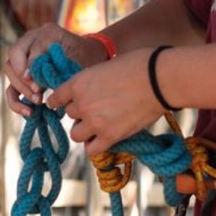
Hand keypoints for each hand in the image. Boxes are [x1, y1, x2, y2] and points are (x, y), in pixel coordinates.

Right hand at [4, 23, 110, 116]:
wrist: (90, 59)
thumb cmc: (87, 58)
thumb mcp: (80, 60)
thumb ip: (61, 69)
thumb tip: (38, 86)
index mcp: (48, 32)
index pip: (31, 48)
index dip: (32, 67)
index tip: (38, 85)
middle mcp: (31, 40)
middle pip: (14, 56)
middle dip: (23, 79)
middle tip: (38, 94)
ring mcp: (24, 56)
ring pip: (9, 71)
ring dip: (20, 89)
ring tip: (37, 102)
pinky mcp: (23, 73)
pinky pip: (11, 87)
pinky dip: (16, 101)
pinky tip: (29, 113)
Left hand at [44, 48, 164, 155]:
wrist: (159, 80)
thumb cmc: (138, 66)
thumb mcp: (106, 67)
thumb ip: (93, 82)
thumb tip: (92, 91)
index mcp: (79, 83)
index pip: (56, 98)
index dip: (59, 102)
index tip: (62, 105)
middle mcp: (82, 104)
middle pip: (69, 115)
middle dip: (80, 113)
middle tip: (96, 110)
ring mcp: (95, 122)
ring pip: (76, 134)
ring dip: (85, 131)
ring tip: (98, 126)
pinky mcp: (110, 136)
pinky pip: (91, 150)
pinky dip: (95, 146)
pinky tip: (103, 139)